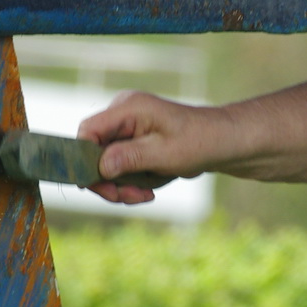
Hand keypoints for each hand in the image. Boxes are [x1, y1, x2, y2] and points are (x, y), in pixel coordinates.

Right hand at [77, 91, 218, 203]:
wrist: (221, 143)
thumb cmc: (199, 142)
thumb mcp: (165, 154)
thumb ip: (130, 157)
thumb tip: (100, 166)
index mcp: (128, 108)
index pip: (87, 131)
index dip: (84, 160)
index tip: (100, 187)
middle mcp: (122, 114)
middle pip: (92, 151)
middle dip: (107, 180)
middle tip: (128, 198)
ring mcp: (125, 127)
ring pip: (104, 163)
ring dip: (120, 185)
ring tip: (145, 195)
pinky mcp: (130, 140)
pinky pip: (117, 165)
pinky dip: (128, 182)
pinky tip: (147, 189)